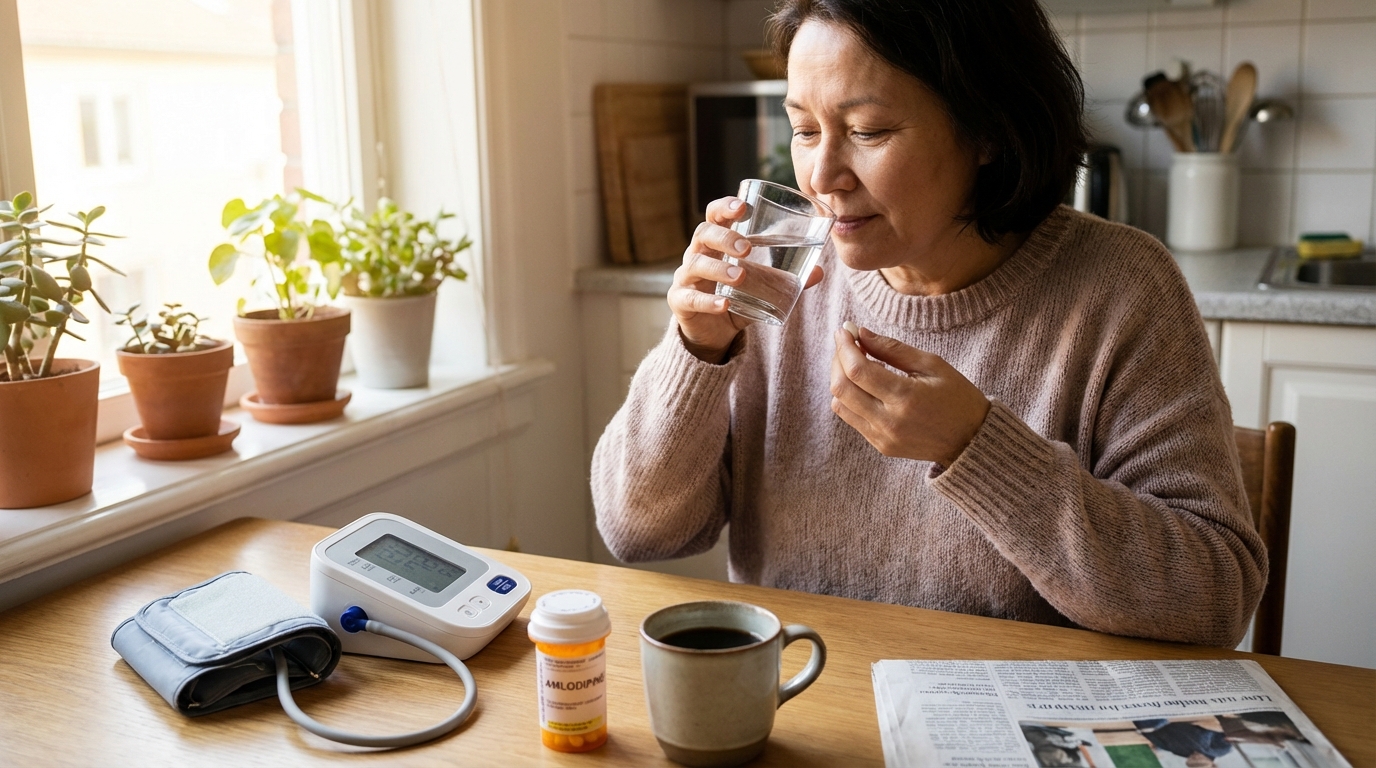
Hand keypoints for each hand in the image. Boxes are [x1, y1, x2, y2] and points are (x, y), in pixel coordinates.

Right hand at [671, 196, 823, 362]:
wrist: (713, 332)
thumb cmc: (736, 297)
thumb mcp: (761, 287)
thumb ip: (786, 280)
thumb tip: (820, 272)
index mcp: (716, 244)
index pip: (714, 216)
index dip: (724, 207)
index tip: (743, 207)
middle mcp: (697, 255)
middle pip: (702, 234)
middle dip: (724, 237)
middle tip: (747, 248)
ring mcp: (685, 278)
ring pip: (695, 265)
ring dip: (719, 269)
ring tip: (740, 276)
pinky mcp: (681, 302)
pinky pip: (690, 298)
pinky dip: (708, 301)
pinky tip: (724, 304)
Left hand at [830, 325, 990, 466]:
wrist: (972, 440)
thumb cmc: (957, 397)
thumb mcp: (932, 364)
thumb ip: (893, 348)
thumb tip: (860, 333)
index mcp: (906, 398)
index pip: (858, 370)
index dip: (845, 346)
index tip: (844, 330)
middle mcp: (889, 421)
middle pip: (842, 387)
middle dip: (838, 360)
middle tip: (846, 342)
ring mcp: (882, 437)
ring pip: (840, 404)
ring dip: (840, 378)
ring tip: (858, 362)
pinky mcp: (880, 445)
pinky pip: (850, 418)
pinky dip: (849, 397)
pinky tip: (865, 384)